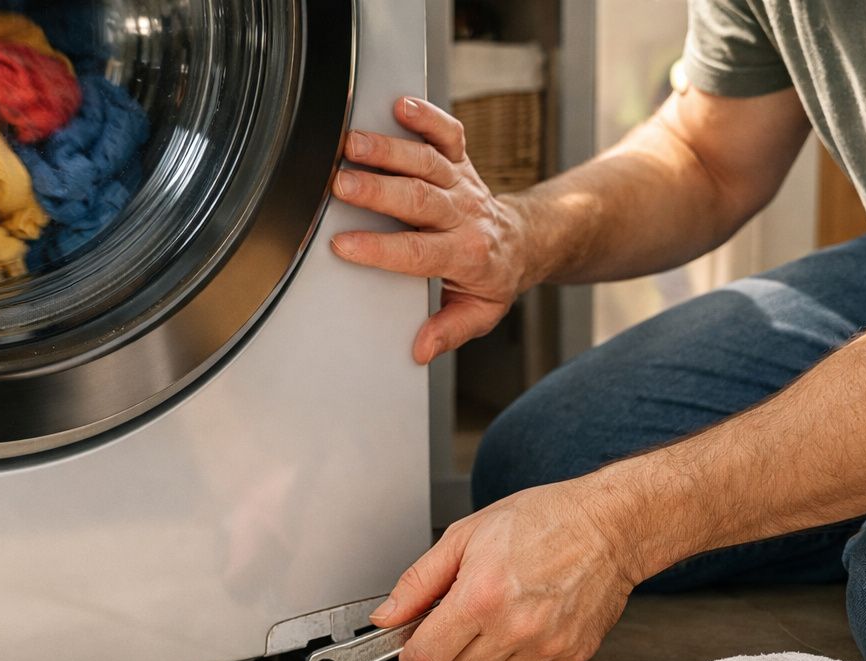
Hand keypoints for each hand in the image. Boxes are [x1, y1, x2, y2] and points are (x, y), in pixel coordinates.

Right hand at [331, 97, 531, 363]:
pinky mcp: (460, 159)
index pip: (417, 252)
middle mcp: (462, 214)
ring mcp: (460, 183)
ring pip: (424, 161)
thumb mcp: (479, 314)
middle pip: (417, 199)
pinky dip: (427, 116)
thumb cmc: (494, 277)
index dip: (379, 249)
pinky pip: (447, 132)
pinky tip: (401, 105)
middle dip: (377, 190)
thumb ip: (449, 331)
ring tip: (352, 143)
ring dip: (387, 150)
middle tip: (340, 184)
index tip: (343, 245)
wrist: (525, 240)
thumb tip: (421, 350)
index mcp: (465, 255)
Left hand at [371, 477, 642, 660]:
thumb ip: (418, 582)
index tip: (417, 643)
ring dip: (485, 655)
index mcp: (480, 598)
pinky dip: (519, 655)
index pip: (426, 659)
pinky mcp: (569, 655)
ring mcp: (545, 647)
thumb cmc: (542, 521)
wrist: (607, 525)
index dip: (414, 653)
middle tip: (465, 615)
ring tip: (501, 613)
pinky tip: (528, 620)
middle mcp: (514, 629)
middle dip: (451, 650)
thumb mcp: (464, 536)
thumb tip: (386, 617)